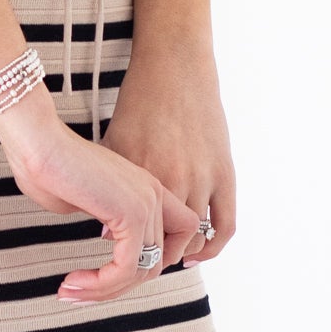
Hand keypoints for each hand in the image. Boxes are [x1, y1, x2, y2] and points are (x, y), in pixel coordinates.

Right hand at [0, 86, 198, 302]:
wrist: (36, 143)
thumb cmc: (47, 166)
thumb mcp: (83, 203)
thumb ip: (102, 223)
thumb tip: (105, 245)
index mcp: (146, 189)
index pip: (167, 243)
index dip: (140, 267)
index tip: (104, 277)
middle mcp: (153, 196)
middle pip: (155, 263)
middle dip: (116, 287)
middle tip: (79, 293)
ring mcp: (146, 204)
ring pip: (141, 272)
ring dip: (103, 291)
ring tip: (70, 293)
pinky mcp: (131, 215)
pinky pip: (125, 268)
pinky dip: (100, 285)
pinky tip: (74, 283)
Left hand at [101, 44, 236, 269]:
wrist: (175, 67)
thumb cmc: (138, 104)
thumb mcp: (113, 145)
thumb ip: (109, 187)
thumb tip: (106, 236)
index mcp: (142, 177)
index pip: (134, 237)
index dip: (126, 257)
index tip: (119, 261)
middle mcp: (174, 182)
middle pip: (164, 246)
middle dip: (150, 261)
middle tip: (141, 264)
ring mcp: (203, 179)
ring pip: (194, 239)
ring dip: (179, 254)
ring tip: (164, 255)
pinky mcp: (225, 173)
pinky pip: (224, 225)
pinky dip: (211, 245)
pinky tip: (195, 252)